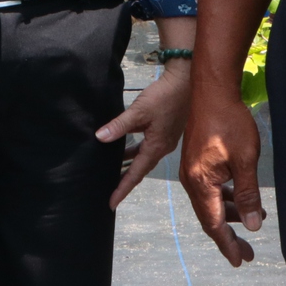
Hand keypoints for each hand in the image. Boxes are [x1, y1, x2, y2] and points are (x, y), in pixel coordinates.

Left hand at [98, 61, 190, 208]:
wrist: (186, 81)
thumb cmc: (165, 96)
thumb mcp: (139, 111)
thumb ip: (119, 125)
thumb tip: (100, 137)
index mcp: (156, 147)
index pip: (135, 174)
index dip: (122, 188)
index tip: (111, 204)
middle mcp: (162, 148)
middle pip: (141, 169)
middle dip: (126, 181)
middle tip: (111, 191)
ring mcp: (165, 139)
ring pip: (144, 158)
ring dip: (130, 165)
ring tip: (114, 171)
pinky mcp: (166, 130)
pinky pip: (148, 147)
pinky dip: (136, 151)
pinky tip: (126, 147)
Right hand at [180, 90, 265, 267]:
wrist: (212, 90)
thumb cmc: (229, 122)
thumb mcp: (245, 161)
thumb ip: (247, 195)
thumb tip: (251, 226)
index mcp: (200, 183)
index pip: (214, 224)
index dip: (227, 244)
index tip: (239, 260)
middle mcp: (191, 180)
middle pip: (210, 217)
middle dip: (229, 236)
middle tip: (247, 252)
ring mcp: (192, 170)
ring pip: (210, 202)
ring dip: (230, 214)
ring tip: (254, 219)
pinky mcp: (197, 161)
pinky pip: (210, 188)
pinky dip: (225, 197)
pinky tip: (240, 196)